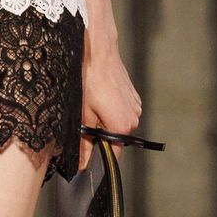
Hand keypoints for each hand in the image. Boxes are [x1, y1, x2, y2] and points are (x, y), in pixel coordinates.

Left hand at [78, 39, 142, 172]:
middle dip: (100, 136)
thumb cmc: (88, 80)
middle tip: (83, 123)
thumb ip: (84, 143)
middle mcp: (133, 118)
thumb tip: (82, 163)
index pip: (113, 154)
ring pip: (118, 123)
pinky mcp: (133, 96)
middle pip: (115, 138)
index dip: (99, 157)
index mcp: (122, 126)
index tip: (86, 159)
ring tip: (91, 106)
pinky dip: (111, 109)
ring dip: (105, 121)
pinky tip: (99, 98)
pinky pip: (122, 110)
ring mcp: (135, 106)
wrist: (98, 52)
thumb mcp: (81, 114)